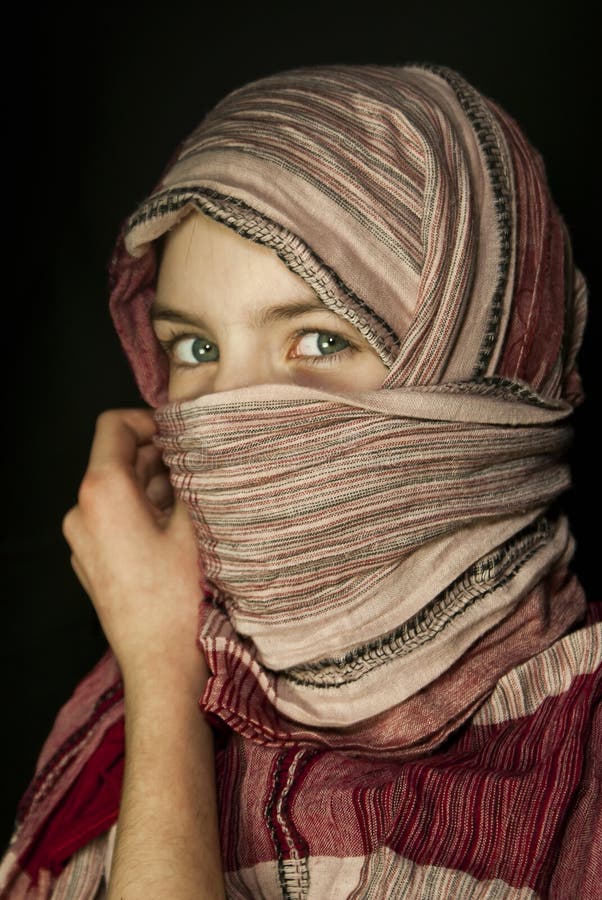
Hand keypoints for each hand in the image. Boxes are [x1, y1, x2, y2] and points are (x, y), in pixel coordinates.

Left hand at [63, 409, 206, 692]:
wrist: (163, 665)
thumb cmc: (181, 596)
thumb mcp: (196, 523)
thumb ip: (190, 475)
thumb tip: (195, 449)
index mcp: (101, 492)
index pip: (114, 425)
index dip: (150, 421)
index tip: (182, 436)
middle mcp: (81, 512)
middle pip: (117, 459)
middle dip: (159, 458)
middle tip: (201, 471)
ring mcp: (83, 540)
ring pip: (120, 491)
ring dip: (155, 488)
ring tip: (196, 503)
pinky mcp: (92, 563)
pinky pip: (115, 520)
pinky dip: (143, 514)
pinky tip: (179, 532)